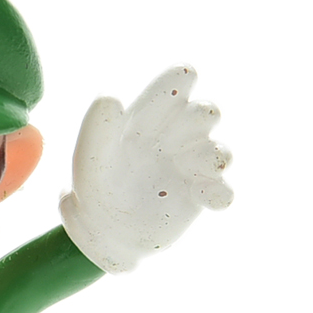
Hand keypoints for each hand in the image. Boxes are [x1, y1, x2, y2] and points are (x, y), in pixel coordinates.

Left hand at [60, 65, 231, 272]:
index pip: (176, 82)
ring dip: (213, 156)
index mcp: (152, 115)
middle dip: (198, 118)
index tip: (180, 84)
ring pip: (218, 152)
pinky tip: (208, 197)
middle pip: (204, 113)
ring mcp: (191, 164)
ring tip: (203, 167)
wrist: (103, 232)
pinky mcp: (200, 195)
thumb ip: (95, 130)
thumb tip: (109, 97)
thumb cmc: (94, 187)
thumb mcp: (90, 160)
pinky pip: (222, 191)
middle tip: (171, 140)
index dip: (180, 79)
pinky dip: (220, 193)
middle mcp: (177, 135)